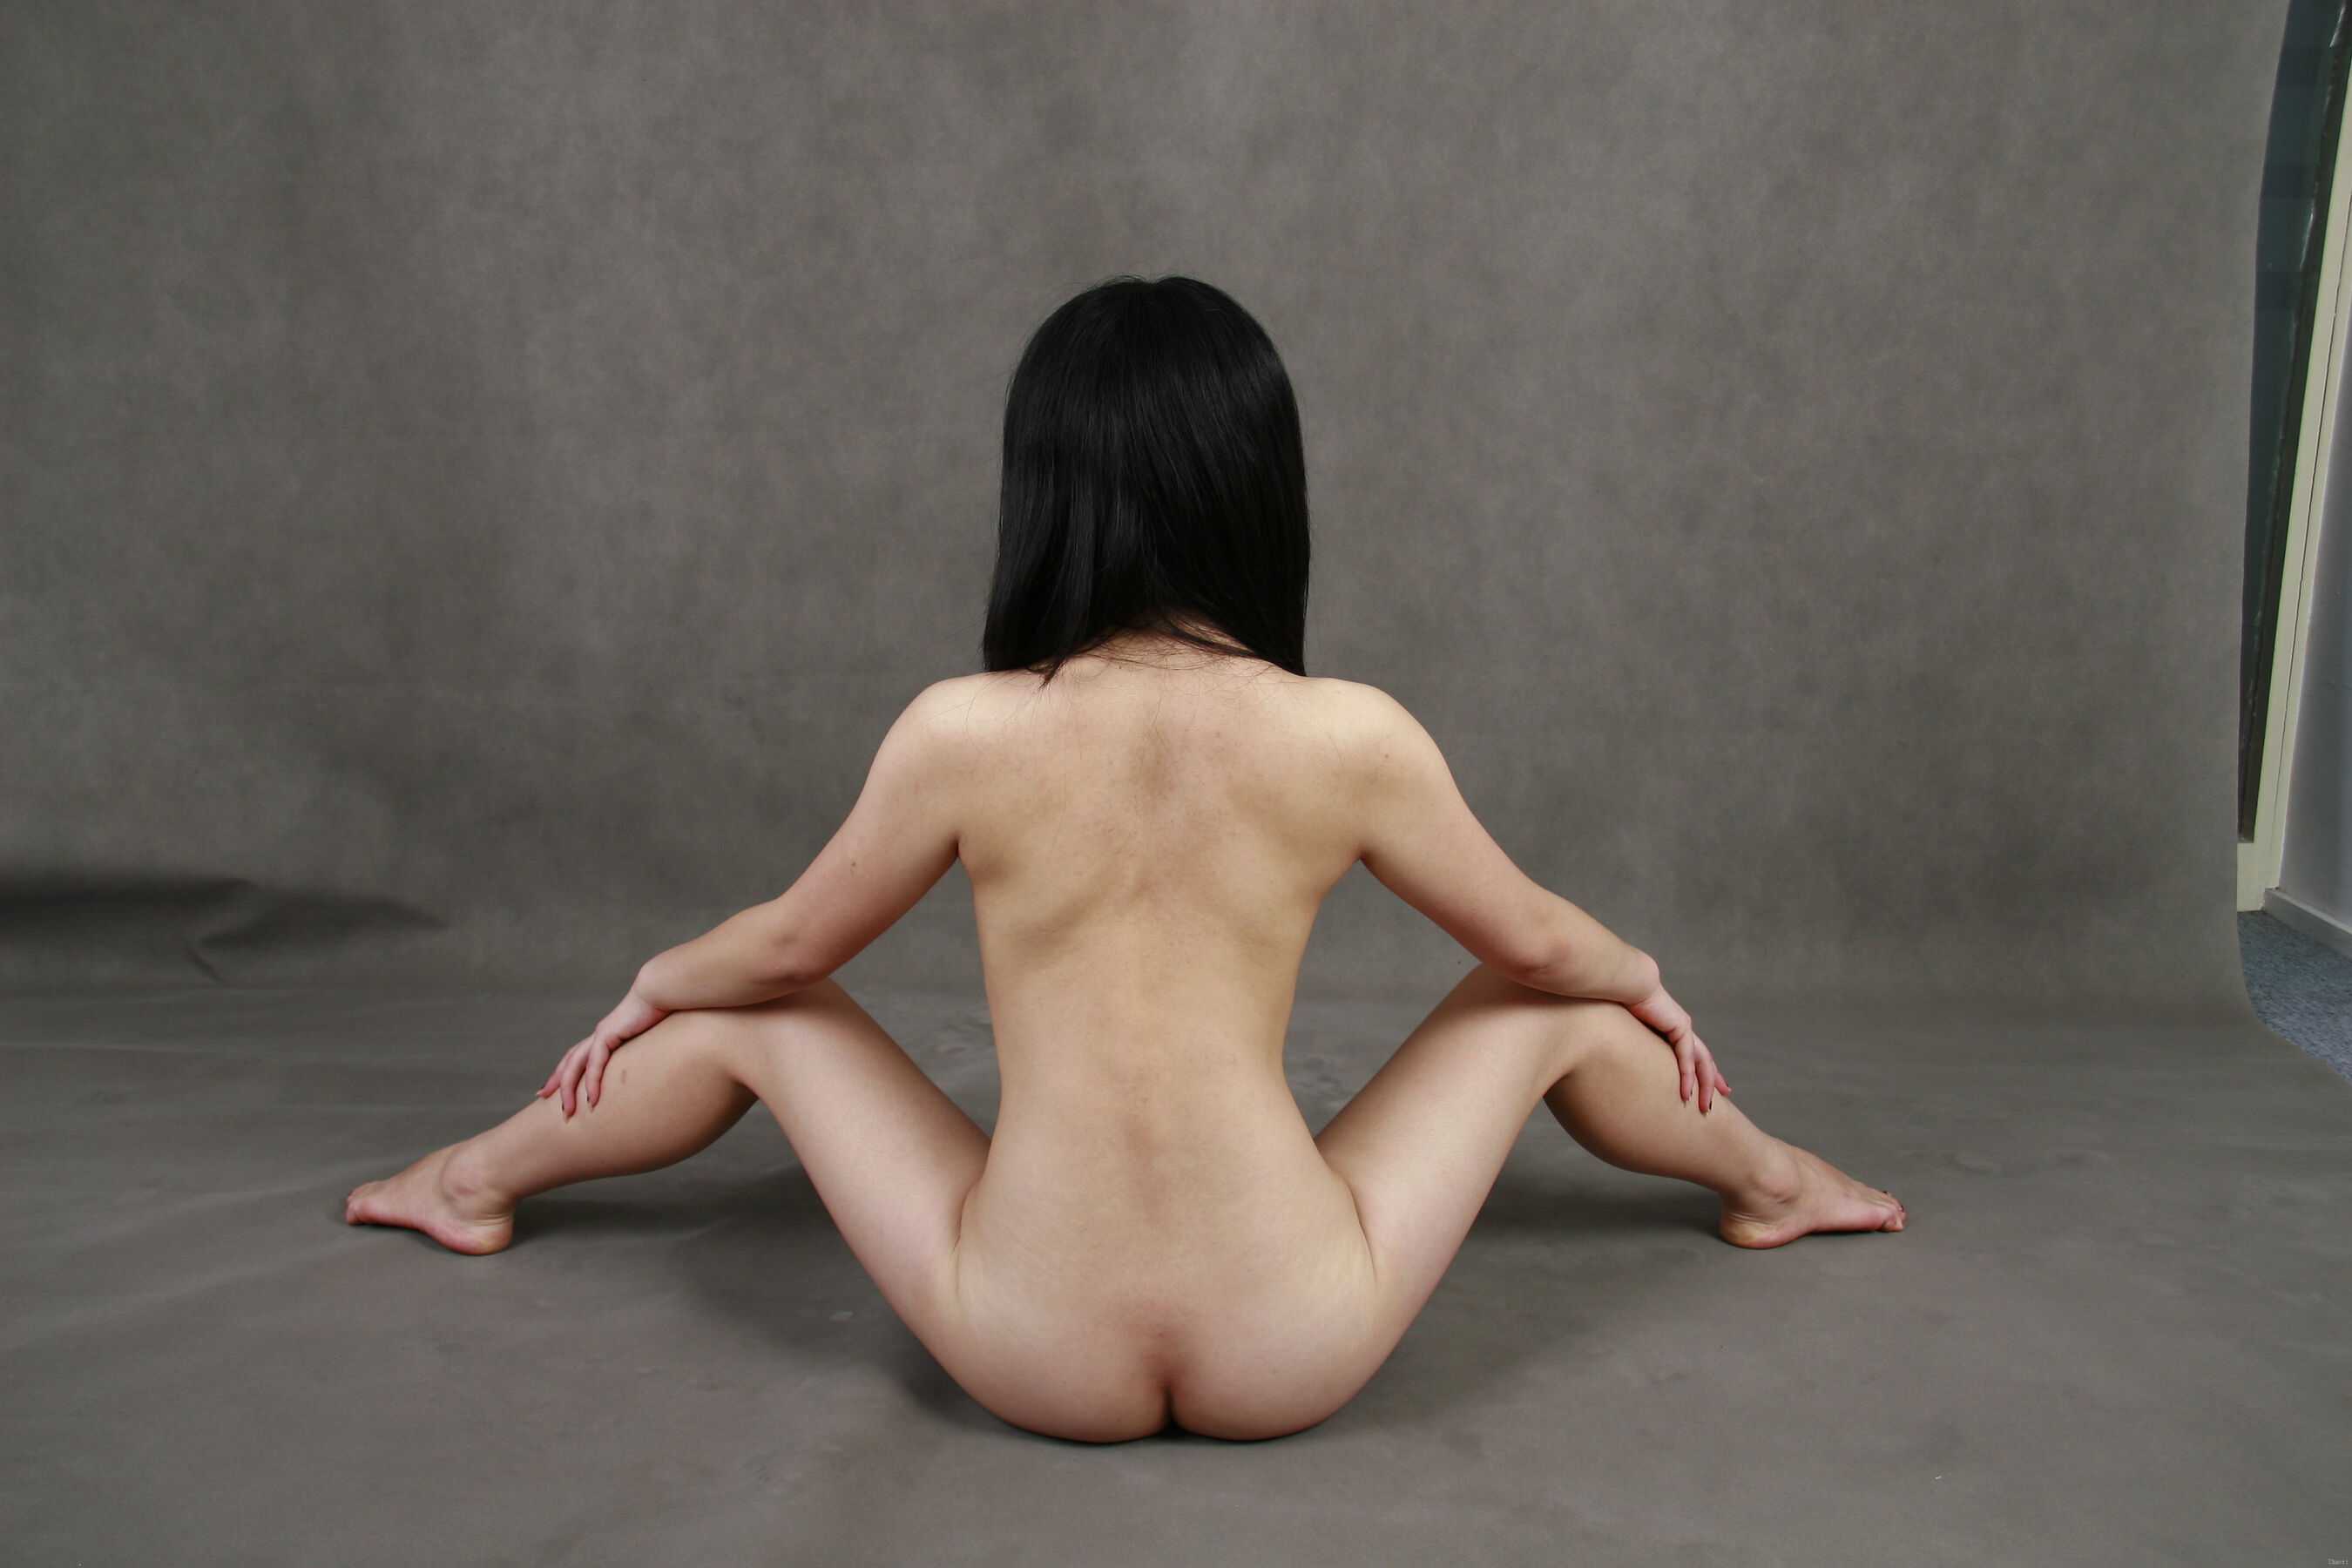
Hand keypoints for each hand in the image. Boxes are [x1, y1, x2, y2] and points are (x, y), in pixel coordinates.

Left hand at [538, 984, 669, 1116]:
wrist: (660, 991)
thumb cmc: (661, 1011)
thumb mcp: (649, 1036)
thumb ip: (645, 1049)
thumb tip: (654, 1063)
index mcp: (606, 1034)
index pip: (578, 1055)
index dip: (565, 1070)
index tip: (555, 1085)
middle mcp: (599, 1035)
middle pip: (569, 1061)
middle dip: (556, 1080)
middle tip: (541, 1097)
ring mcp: (601, 1034)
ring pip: (575, 1065)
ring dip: (569, 1089)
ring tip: (568, 1111)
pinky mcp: (607, 1035)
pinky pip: (595, 1063)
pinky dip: (592, 1083)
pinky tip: (592, 1100)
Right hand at [1626, 980, 1730, 1112]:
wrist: (1628, 982)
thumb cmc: (1622, 1001)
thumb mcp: (1630, 1029)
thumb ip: (1633, 1042)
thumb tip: (1618, 1054)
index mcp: (1673, 1028)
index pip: (1693, 1054)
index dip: (1701, 1070)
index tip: (1711, 1085)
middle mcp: (1683, 1029)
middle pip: (1705, 1061)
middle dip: (1713, 1081)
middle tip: (1722, 1099)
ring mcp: (1684, 1028)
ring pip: (1701, 1063)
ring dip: (1704, 1087)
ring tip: (1705, 1108)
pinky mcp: (1679, 1028)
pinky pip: (1687, 1058)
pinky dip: (1687, 1077)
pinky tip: (1686, 1093)